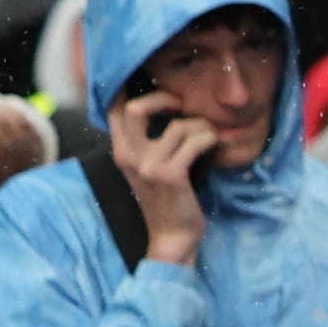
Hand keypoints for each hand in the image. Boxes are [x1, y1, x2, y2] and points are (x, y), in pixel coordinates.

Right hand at [107, 90, 214, 264]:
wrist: (172, 236)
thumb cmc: (167, 199)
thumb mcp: (148, 168)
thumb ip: (147, 143)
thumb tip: (167, 108)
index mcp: (121, 151)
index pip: (113, 109)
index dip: (130, 90)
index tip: (157, 90)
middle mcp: (129, 156)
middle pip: (133, 108)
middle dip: (163, 98)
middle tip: (182, 106)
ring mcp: (148, 166)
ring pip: (176, 126)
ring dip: (200, 126)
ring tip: (209, 134)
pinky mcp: (170, 175)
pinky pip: (193, 142)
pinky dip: (208, 139)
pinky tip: (215, 145)